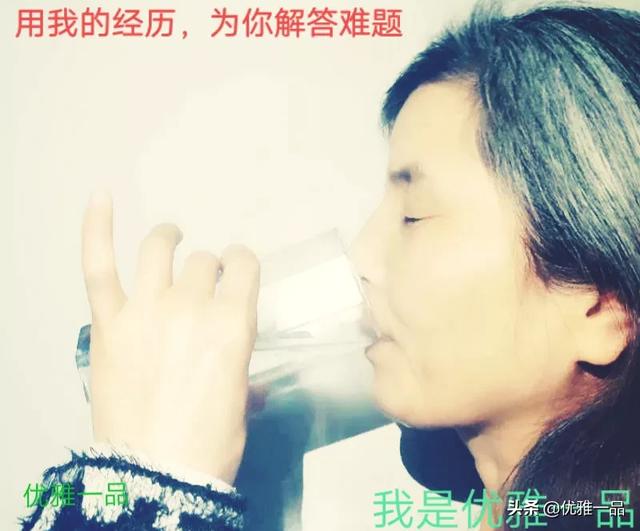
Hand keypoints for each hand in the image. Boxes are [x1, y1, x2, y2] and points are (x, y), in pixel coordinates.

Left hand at [81, 192, 259, 483]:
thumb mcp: (238, 398)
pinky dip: (97, 228)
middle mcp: (192, 305)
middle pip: (203, 262)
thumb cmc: (210, 442)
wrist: (157, 473)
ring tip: (170, 236)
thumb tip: (233, 360)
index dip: (242, 265)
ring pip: (159, 250)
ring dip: (168, 238)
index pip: (244, 267)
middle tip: (204, 285)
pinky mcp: (109, 322)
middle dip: (208, 270)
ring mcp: (146, 309)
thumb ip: (237, 363)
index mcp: (233, 323)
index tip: (238, 271)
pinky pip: (99, 266)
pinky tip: (100, 196)